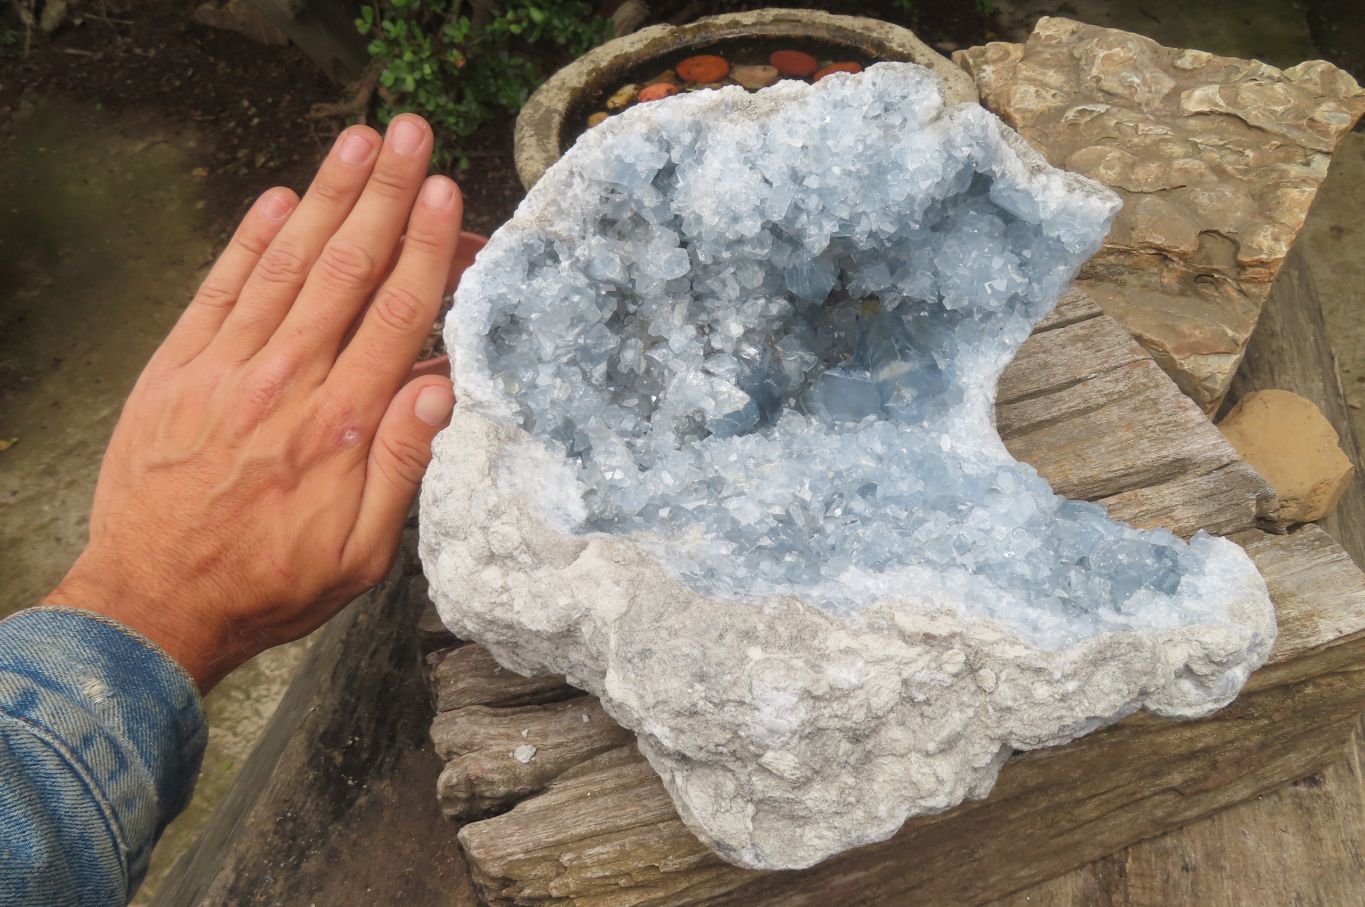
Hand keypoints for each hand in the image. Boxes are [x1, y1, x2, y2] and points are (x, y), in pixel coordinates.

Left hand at [42, 115, 460, 690]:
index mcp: (340, 428)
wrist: (156, 601)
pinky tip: (279, 196)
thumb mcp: (363, 554)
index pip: (395, 316)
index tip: (447, 195)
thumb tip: (442, 387)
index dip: (426, 249)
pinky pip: (219, 290)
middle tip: (413, 135)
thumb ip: (403, 467)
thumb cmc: (271, 582)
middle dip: (385, 196)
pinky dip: (249, 240)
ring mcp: (226, 369)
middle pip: (346, 271)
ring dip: (327, 198)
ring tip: (360, 142)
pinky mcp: (177, 369)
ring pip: (286, 266)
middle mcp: (285, 384)